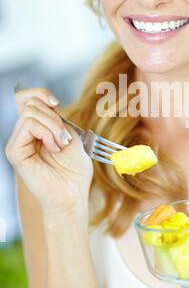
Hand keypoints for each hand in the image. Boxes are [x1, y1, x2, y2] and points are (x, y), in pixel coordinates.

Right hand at [5, 87, 92, 224]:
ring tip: (60, 145)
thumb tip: (45, 99)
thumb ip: (56, 117)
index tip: (57, 104)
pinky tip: (54, 148)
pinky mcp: (14, 151)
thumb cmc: (74, 170)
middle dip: (54, 116)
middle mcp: (23, 134)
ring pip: (30, 112)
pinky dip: (47, 132)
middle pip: (30, 102)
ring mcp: (17, 143)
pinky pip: (29, 125)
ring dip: (53, 126)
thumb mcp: (70, 135)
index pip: (26, 98)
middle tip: (64, 138)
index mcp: (35, 129)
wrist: (73, 194)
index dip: (40, 93)